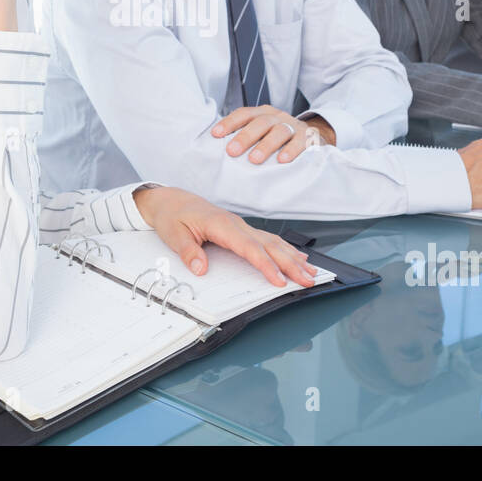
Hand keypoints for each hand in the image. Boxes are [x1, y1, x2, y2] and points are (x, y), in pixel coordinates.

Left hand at [131, 186, 317, 287]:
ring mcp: (241, 225)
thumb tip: (200, 268)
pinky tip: (297, 257)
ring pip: (273, 242)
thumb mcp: (173, 234)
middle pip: (269, 246)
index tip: (279, 281)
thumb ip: (188, 251)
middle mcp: (236, 224)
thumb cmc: (173, 215)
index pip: (249, 248)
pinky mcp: (241, 229)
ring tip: (311, 272)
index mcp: (221, 225)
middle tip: (308, 280)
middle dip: (291, 264)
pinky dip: (285, 249)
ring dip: (293, 257)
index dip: (266, 265)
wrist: (171, 199)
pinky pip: (268, 239)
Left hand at [211, 106, 335, 163]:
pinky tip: (282, 161)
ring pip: (279, 131)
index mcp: (262, 114)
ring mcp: (294, 127)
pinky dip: (291, 151)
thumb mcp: (262, 133)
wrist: (313, 137)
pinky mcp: (309, 138)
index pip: (243, 114)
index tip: (215, 134)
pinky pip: (300, 143)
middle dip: (245, 136)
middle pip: (260, 123)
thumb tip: (215, 153)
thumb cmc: (278, 138)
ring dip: (266, 145)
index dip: (229, 123)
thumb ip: (244, 138)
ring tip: (254, 159)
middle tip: (232, 151)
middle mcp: (277, 117)